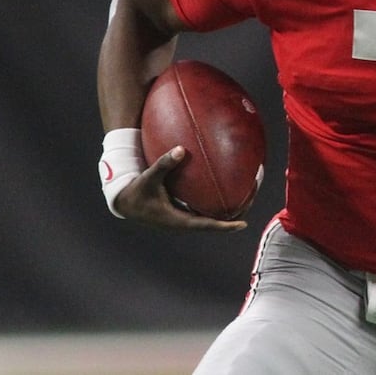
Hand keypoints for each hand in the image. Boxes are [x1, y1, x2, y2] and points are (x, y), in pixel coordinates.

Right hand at [113, 147, 247, 230]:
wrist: (124, 201)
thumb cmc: (136, 191)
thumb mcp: (149, 178)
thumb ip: (164, 164)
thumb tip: (179, 149)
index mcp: (178, 220)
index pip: (206, 225)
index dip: (225, 226)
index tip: (242, 225)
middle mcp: (184, 221)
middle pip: (215, 221)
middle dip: (235, 213)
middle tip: (252, 202)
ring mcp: (185, 217)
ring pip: (212, 215)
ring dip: (229, 208)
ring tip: (248, 194)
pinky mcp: (183, 211)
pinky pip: (205, 207)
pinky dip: (217, 200)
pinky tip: (227, 187)